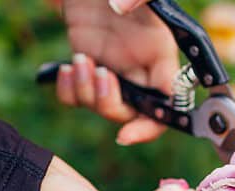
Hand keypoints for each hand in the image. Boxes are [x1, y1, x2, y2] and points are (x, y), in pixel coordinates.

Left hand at [56, 0, 178, 143]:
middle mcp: (139, 68)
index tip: (127, 133)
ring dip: (86, 94)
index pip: (169, 104)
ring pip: (101, 107)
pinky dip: (68, 91)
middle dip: (111, 105)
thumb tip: (120, 7)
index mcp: (161, 55)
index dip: (152, 125)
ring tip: (79, 62)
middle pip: (132, 113)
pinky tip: (66, 69)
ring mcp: (113, 69)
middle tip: (99, 75)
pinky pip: (77, 96)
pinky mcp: (88, 64)